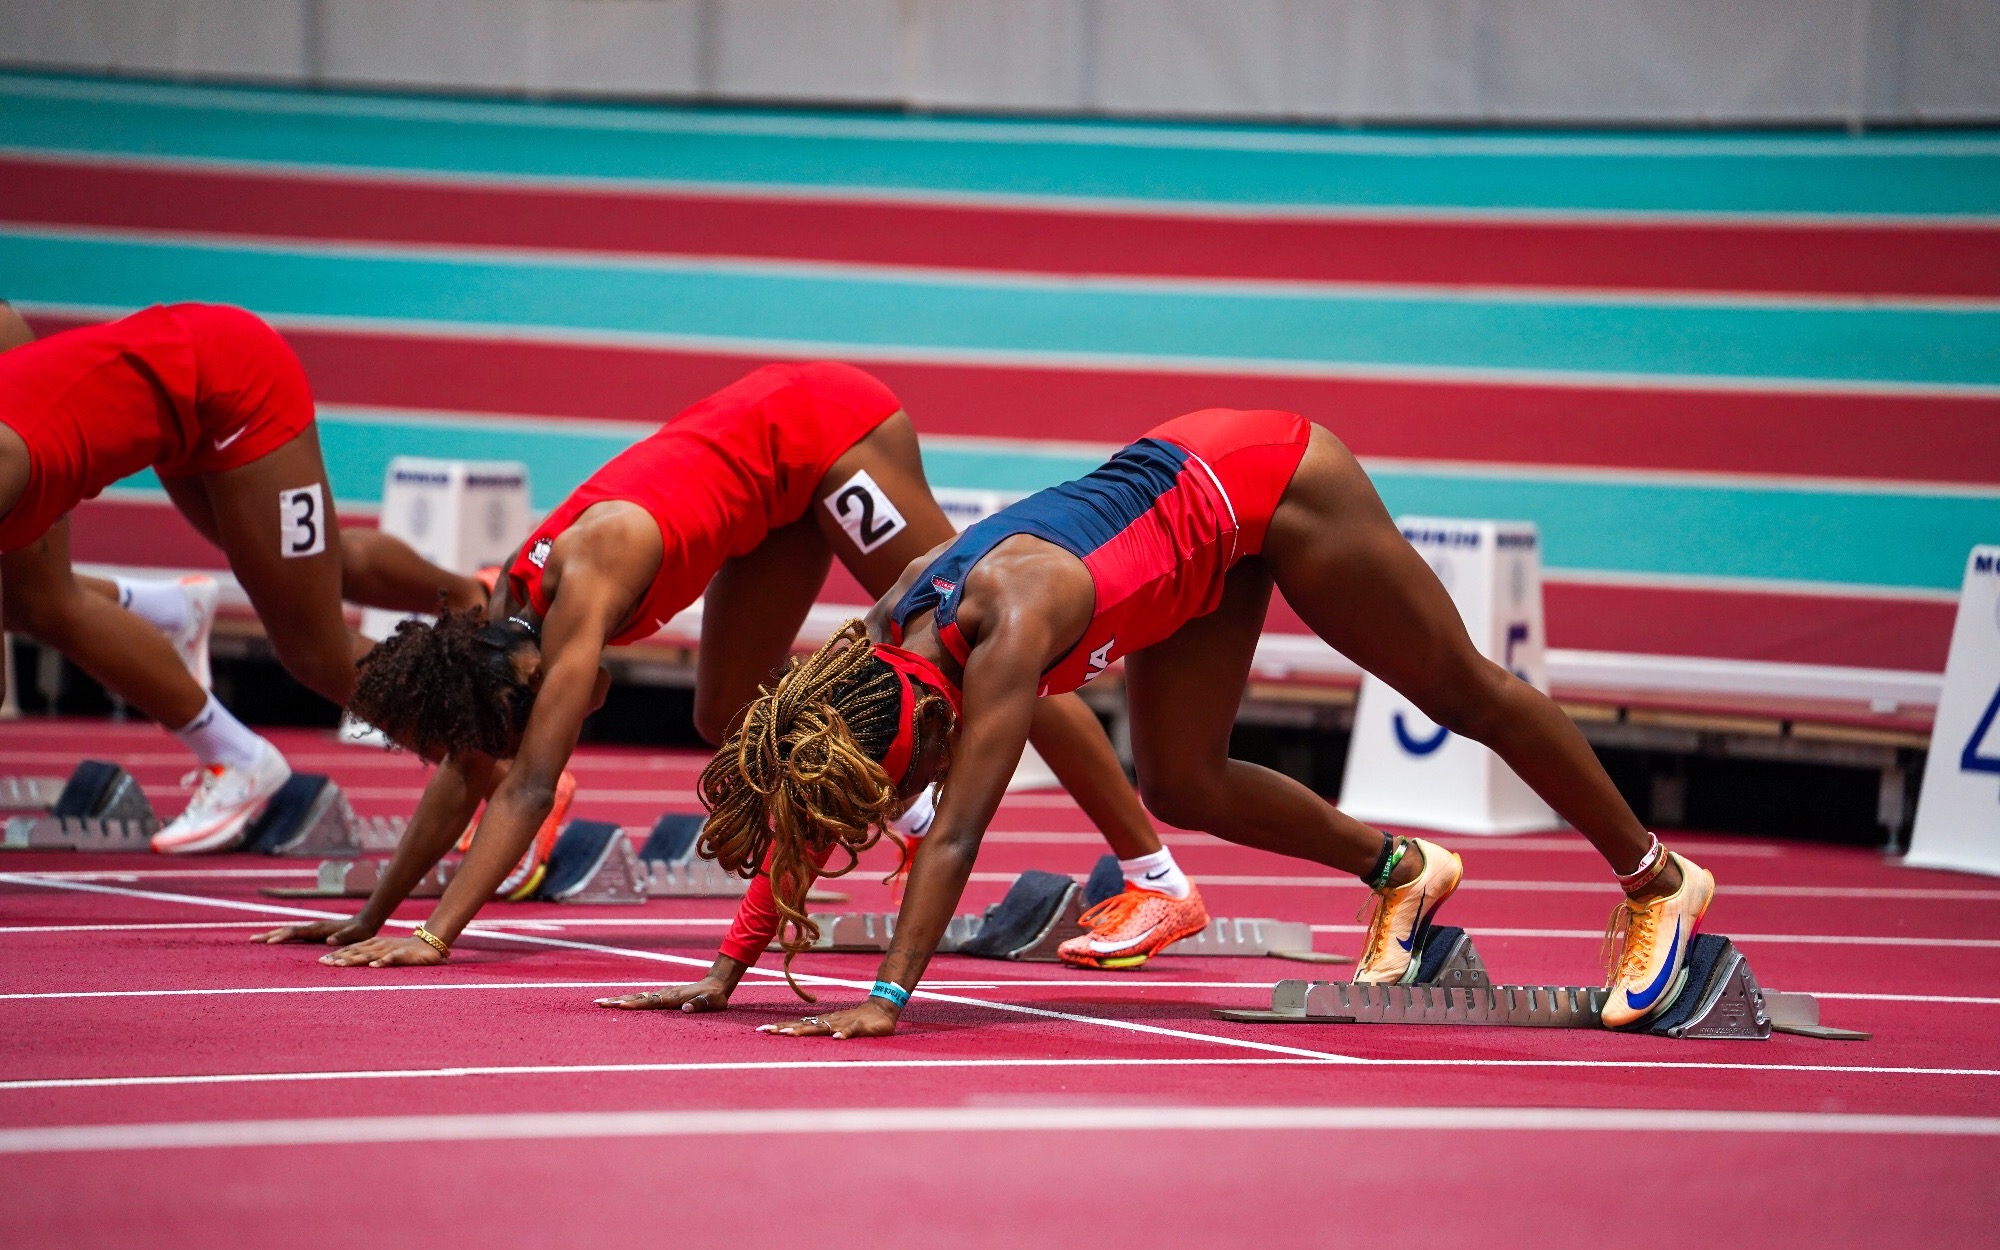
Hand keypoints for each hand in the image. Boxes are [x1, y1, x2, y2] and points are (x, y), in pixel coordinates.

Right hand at [252, 918, 374, 945]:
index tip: (269, 942)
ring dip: (272, 934)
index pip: (296, 932)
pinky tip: (273, 941)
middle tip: (252, 940)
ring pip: (287, 930)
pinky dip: (281, 936)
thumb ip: (343, 937)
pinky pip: (293, 934)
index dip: (283, 937)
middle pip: (287, 929)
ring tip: (256, 939)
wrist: (365, 921)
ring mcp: (311, 928)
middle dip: (269, 935)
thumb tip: (329, 940)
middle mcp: (312, 927)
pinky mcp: (313, 932)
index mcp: (319, 928)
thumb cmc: (360, 931)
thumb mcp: (355, 935)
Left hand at [319, 935, 446, 967]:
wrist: (429, 944)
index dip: (336, 954)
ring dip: (354, 959)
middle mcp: (379, 945)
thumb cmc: (404, 951)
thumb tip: (352, 964)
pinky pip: (392, 958)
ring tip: (340, 965)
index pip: (351, 948)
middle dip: (338, 957)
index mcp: (373, 944)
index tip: (321, 961)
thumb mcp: (383, 951)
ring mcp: (390, 949)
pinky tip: (374, 966)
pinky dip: (383, 961)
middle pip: (355, 951)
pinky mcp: (403, 954)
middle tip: (322, 963)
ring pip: (369, 954)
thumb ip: (370, 956)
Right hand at [595, 980, 731, 1012]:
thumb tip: (686, 1008)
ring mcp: (661, 993)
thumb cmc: (714, 997)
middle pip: (636, 997)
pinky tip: (618, 1003)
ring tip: (601, 1002)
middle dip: (617, 1000)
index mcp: (672, 997)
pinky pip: (641, 998)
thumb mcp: (712, 1002)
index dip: (635, 1005)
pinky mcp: (661, 995)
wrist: (715, 984)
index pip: (650, 1002)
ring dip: (618, 999)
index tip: (619, 1006)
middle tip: (598, 1003)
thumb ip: (699, 1005)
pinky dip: (627, 1000)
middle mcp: (663, 993)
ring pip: (636, 996)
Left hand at [757, 998, 899, 1039]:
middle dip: (785, 1028)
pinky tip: (836, 1038)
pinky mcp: (860, 1026)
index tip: (761, 1031)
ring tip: (789, 1034)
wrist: (882, 1008)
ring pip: (821, 1026)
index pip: (798, 1024)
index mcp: (823, 1022)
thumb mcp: (837, 1028)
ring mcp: (843, 1022)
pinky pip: (851, 1030)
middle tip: (766, 1031)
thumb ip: (822, 1031)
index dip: (780, 1027)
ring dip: (805, 1030)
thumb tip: (802, 1034)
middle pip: (804, 1025)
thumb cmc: (858, 1021)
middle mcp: (829, 1021)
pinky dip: (843, 1033)